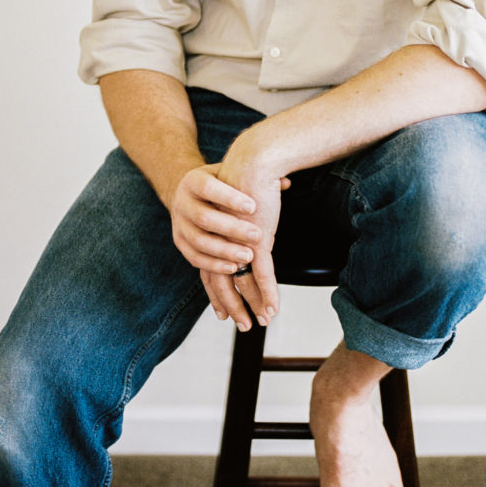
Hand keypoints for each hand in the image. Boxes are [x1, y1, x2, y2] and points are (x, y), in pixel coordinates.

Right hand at [169, 163, 261, 274]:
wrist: (190, 194)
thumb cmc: (216, 184)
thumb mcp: (230, 174)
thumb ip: (253, 178)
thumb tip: (285, 182)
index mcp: (194, 181)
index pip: (209, 188)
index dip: (229, 198)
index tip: (253, 206)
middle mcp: (182, 203)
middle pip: (204, 217)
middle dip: (232, 229)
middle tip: (258, 235)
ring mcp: (179, 225)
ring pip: (200, 241)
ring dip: (225, 251)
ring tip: (249, 256)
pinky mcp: (180, 243)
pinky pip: (195, 258)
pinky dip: (214, 265)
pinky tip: (233, 268)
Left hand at [200, 139, 287, 330]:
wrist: (250, 160)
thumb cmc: (244, 176)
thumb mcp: (238, 201)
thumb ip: (245, 216)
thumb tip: (254, 221)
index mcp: (213, 235)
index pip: (212, 271)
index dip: (217, 295)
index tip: (222, 314)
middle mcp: (220, 242)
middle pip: (224, 283)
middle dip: (234, 306)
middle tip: (244, 326)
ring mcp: (237, 243)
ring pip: (244, 283)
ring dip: (254, 304)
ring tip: (263, 321)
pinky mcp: (256, 241)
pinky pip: (263, 274)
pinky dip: (269, 293)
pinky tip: (273, 307)